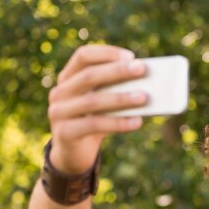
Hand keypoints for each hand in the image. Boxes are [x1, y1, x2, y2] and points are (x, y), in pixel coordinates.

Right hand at [47, 44, 147, 173]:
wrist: (73, 154)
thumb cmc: (95, 121)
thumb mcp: (105, 104)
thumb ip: (118, 92)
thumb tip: (150, 87)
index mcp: (68, 78)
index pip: (83, 56)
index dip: (106, 53)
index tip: (130, 56)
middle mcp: (60, 92)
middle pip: (88, 76)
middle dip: (117, 71)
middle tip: (141, 69)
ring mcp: (58, 112)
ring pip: (92, 101)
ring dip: (121, 98)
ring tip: (145, 97)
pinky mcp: (64, 133)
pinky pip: (94, 125)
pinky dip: (118, 123)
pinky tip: (137, 122)